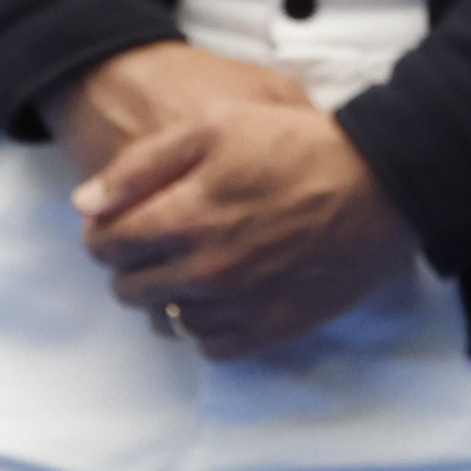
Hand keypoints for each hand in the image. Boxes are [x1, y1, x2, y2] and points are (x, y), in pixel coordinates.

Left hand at [72, 53, 423, 361]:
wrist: (384, 185)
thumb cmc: (301, 145)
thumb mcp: (218, 124)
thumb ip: (142, 164)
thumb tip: (85, 204)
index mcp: (182, 218)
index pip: (104, 244)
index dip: (105, 230)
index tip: (123, 221)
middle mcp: (201, 271)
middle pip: (128, 288)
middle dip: (133, 265)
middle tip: (160, 242)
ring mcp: (235, 306)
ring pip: (167, 321)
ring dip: (168, 296)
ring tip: (193, 268)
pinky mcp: (269, 329)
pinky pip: (210, 346)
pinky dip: (207, 325)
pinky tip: (224, 295)